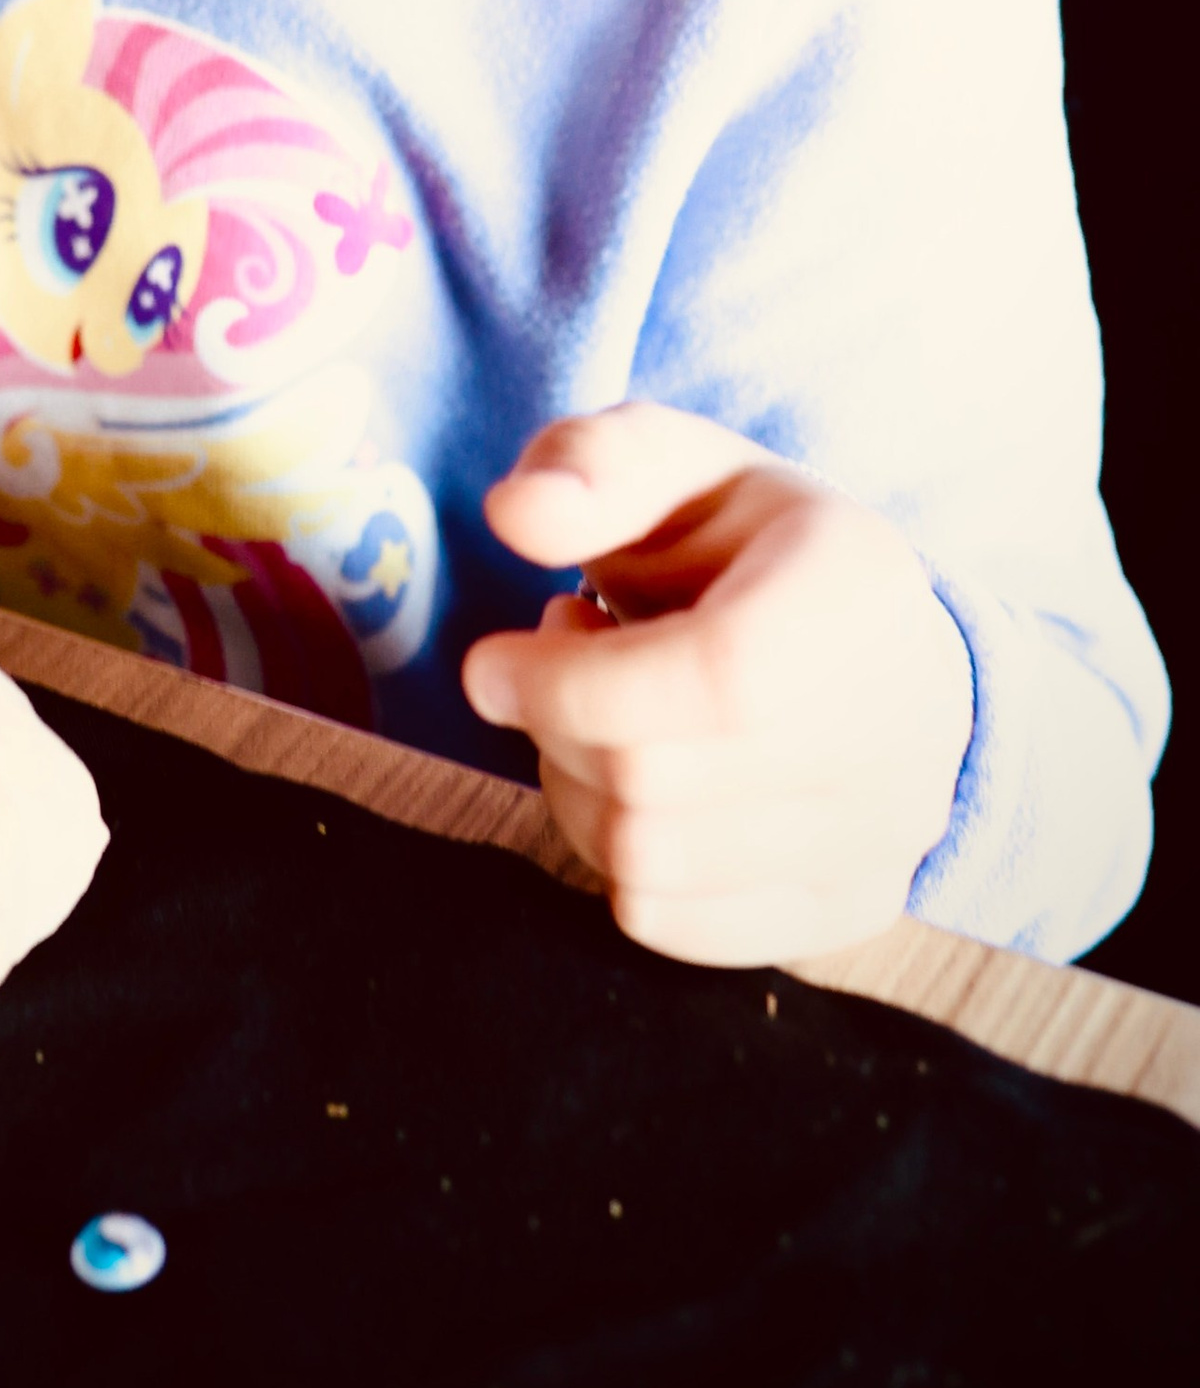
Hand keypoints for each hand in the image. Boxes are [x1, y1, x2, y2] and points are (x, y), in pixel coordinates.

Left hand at [459, 402, 974, 966]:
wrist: (864, 639)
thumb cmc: (743, 542)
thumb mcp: (669, 462)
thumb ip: (588, 465)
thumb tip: (513, 514)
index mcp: (857, 587)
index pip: (718, 679)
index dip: (573, 685)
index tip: (486, 665)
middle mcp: (902, 725)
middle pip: (660, 780)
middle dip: (557, 725)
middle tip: (560, 661)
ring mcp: (887, 833)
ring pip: (652, 861)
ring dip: (576, 786)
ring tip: (603, 712)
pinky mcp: (851, 908)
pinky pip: (672, 924)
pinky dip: (614, 857)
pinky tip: (639, 779)